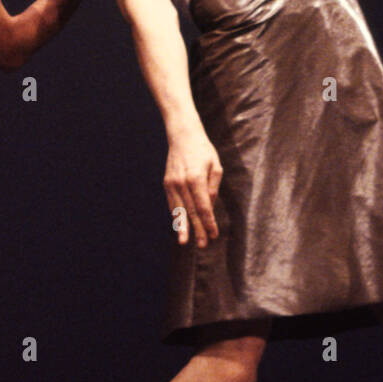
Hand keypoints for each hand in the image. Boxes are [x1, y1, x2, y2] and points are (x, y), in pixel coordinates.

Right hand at [164, 128, 222, 247]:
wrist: (182, 136)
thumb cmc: (203, 151)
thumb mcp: (215, 166)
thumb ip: (213, 188)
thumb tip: (209, 207)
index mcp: (196, 178)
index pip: (204, 206)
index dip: (209, 222)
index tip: (214, 234)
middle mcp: (182, 183)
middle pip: (191, 211)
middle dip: (198, 230)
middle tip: (203, 245)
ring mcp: (172, 183)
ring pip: (179, 210)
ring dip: (183, 227)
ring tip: (185, 242)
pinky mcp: (167, 183)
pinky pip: (172, 203)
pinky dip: (176, 215)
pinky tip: (180, 226)